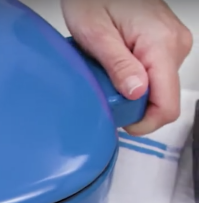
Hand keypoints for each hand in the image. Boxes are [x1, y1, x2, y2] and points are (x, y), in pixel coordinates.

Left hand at [62, 0, 192, 135]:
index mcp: (162, 45)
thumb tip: (136, 93)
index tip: (123, 123)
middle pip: (162, 98)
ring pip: (157, 88)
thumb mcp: (96, 35)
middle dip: (133, 104)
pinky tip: (116, 66)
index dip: (145, 123)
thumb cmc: (94, 0)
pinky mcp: (166, 45)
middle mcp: (175, 45)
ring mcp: (173, 44)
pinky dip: (134, 78)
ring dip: (131, 90)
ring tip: (108, 71)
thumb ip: (118, 65)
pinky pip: (154, 74)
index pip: (167, 104)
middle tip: (105, 88)